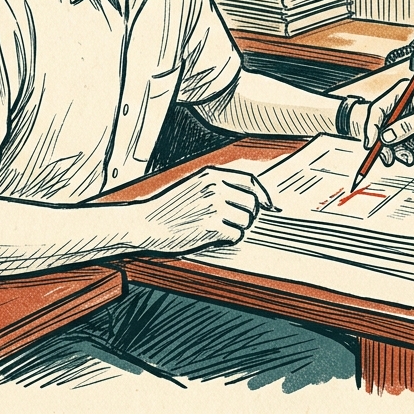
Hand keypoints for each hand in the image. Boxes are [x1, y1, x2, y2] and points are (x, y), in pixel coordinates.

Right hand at [136, 167, 275, 254]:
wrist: (144, 223)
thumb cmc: (168, 208)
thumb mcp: (193, 185)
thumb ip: (220, 185)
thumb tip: (252, 197)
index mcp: (212, 175)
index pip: (251, 181)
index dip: (263, 194)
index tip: (269, 206)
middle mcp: (216, 187)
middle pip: (252, 203)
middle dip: (247, 215)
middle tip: (234, 223)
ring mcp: (214, 206)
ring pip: (245, 221)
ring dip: (236, 228)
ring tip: (217, 229)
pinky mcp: (211, 227)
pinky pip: (235, 235)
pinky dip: (228, 239)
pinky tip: (212, 236)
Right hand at [364, 78, 413, 165]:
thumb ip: (407, 126)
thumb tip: (385, 137)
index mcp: (402, 94)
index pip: (379, 110)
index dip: (372, 127)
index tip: (370, 145)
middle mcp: (401, 108)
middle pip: (381, 128)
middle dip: (383, 146)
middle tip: (388, 160)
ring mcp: (406, 123)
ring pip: (391, 142)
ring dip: (398, 153)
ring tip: (413, 158)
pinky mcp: (413, 135)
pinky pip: (402, 148)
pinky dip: (408, 155)